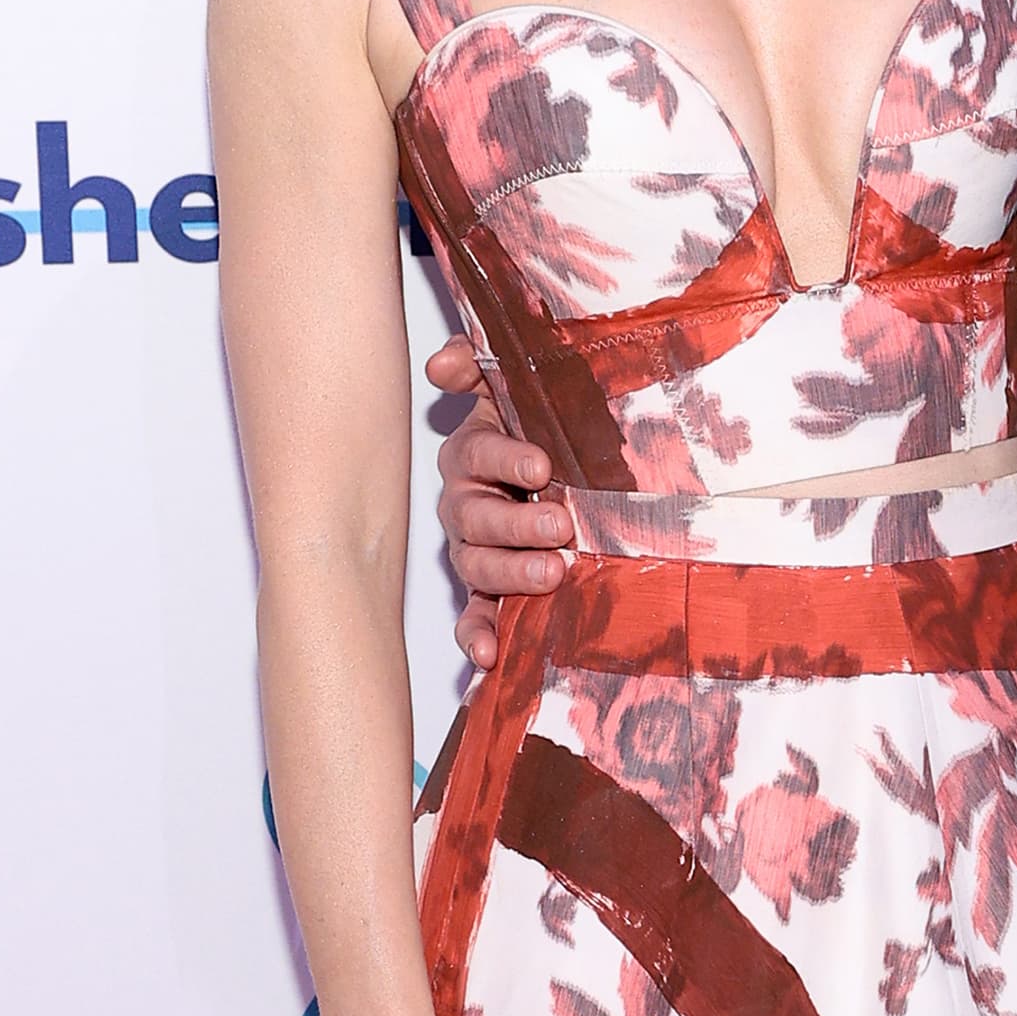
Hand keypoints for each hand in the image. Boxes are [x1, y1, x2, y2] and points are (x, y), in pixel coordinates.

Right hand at [429, 337, 573, 641]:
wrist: (575, 469)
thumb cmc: (544, 428)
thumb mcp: (519, 383)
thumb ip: (479, 361)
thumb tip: (440, 365)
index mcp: (474, 454)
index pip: (478, 454)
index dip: (506, 458)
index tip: (542, 464)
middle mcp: (468, 505)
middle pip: (476, 517)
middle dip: (517, 523)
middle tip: (560, 524)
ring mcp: (477, 551)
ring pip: (478, 566)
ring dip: (510, 574)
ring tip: (551, 575)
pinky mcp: (491, 593)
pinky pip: (475, 615)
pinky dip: (477, 634)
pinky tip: (487, 654)